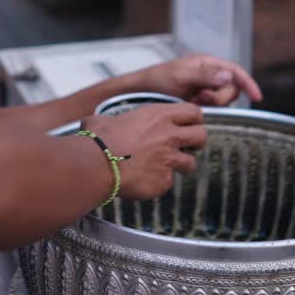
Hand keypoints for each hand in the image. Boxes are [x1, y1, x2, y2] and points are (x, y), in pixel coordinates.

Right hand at [81, 103, 207, 199]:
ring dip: (180, 165)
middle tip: (184, 146)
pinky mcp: (164, 181)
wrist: (96, 165)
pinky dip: (159, 182)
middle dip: (195, 142)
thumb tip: (92, 123)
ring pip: (190, 163)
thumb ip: (110, 121)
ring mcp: (169, 160)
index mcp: (159, 116)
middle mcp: (169, 136)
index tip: (187, 125)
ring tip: (163, 167)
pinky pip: (168, 182)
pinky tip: (145, 180)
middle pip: (201, 136)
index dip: (192, 119)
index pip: (194, 112)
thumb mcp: (104, 120)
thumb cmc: (98, 141)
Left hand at [133, 55, 262, 106]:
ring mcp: (204, 89)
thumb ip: (204, 77)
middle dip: (220, 97)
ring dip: (212, 104)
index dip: (248, 83)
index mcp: (207, 63)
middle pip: (232, 89)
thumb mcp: (180, 76)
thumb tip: (228, 77)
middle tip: (201, 98)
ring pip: (223, 101)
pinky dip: (205, 110)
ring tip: (193, 101)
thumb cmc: (156, 80)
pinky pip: (213, 108)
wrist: (138, 93)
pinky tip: (191, 106)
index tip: (257, 97)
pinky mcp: (199, 102)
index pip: (235, 71)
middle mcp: (209, 75)